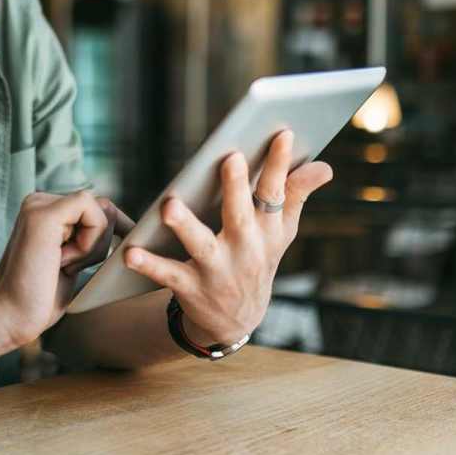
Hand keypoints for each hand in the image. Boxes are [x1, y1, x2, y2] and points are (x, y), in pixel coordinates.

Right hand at [0, 190, 112, 347]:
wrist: (8, 315)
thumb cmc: (41, 296)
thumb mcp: (73, 260)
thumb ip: (88, 237)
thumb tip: (119, 222)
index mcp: (45, 209)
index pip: (97, 206)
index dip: (114, 229)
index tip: (120, 254)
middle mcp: (40, 202)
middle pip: (102, 206)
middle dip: (102, 240)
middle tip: (69, 266)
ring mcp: (39, 205)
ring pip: (100, 209)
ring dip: (94, 245)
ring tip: (61, 265)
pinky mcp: (43, 215)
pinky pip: (91, 211)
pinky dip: (89, 242)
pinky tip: (62, 261)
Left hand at [122, 130, 332, 344]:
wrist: (236, 320)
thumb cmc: (255, 260)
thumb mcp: (279, 233)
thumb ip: (295, 196)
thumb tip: (324, 166)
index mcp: (266, 231)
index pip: (274, 193)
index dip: (279, 165)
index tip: (283, 134)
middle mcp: (244, 249)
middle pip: (239, 215)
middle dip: (236, 188)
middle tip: (230, 158)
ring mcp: (217, 269)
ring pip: (200, 245)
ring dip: (185, 226)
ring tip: (169, 206)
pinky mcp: (190, 287)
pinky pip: (167, 274)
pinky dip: (148, 265)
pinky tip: (130, 253)